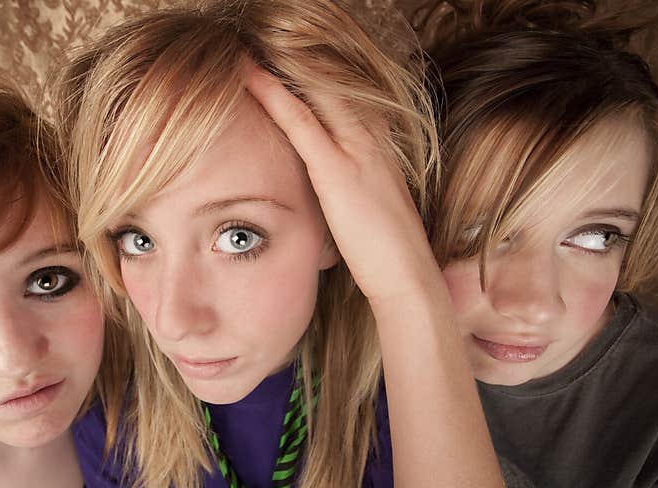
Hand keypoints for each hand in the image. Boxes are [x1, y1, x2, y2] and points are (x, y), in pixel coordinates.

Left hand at [243, 64, 438, 305]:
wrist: (408, 276)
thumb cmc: (388, 254)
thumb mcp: (371, 212)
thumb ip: (353, 191)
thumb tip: (334, 193)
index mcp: (380, 148)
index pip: (347, 99)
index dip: (317, 78)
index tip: (290, 63)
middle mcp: (372, 140)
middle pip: (332, 85)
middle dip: (299, 62)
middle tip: (265, 41)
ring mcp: (357, 151)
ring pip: (315, 93)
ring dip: (281, 68)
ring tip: (250, 49)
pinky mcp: (337, 170)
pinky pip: (300, 121)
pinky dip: (273, 94)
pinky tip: (251, 77)